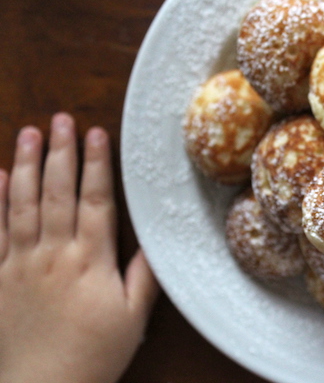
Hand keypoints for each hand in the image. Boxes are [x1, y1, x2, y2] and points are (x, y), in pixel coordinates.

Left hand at [0, 113, 159, 382]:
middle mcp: (53, 253)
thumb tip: (154, 240)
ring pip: (23, 204)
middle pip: (58, 193)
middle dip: (62, 152)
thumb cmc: (93, 354)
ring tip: (31, 132)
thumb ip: (143, 276)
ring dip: (28, 165)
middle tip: (63, 118)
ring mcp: (20, 262)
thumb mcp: (132, 318)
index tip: (98, 134)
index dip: (97, 165)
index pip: (95, 201)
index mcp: (90, 261)